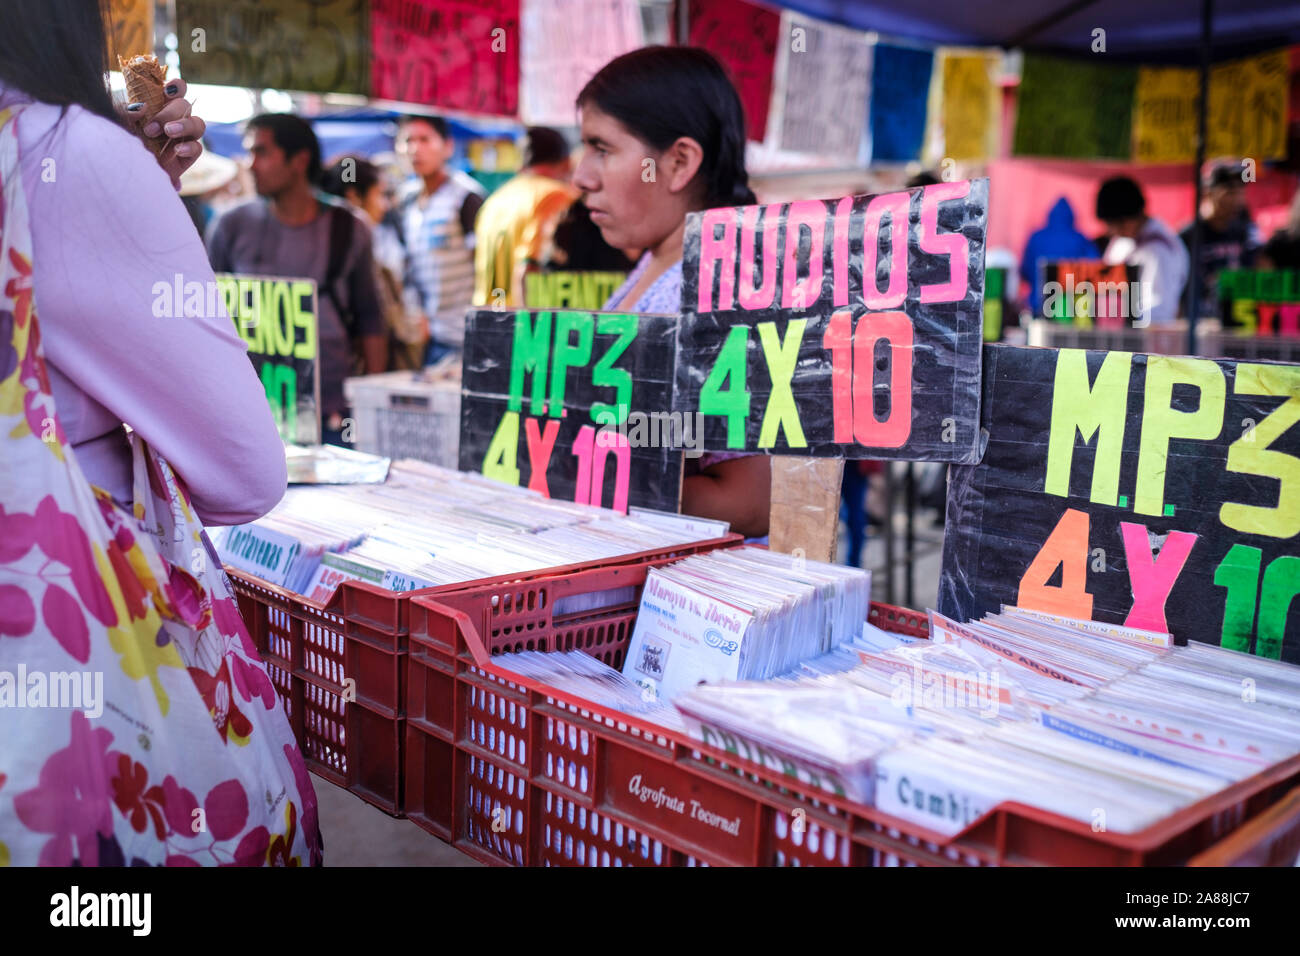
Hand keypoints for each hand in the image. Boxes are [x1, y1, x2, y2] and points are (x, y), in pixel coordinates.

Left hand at [124, 76, 205, 190]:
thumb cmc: (119, 140)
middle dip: (170, 113)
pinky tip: (176, 151)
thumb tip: (142, 107)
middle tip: (151, 128)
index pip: (176, 89)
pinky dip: (189, 147)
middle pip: (185, 106)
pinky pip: (197, 148)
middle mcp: (174, 118)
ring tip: (168, 132)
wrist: (123, 169)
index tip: (166, 91)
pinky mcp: (187, 156)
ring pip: (198, 124)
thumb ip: (126, 111)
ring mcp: (183, 137)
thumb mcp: (116, 122)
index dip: (177, 87)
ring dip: (184, 125)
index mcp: (159, 105)